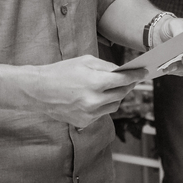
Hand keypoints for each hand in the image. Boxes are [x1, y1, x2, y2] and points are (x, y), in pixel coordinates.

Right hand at [25, 55, 147, 127]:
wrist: (38, 91)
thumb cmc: (61, 72)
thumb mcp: (85, 61)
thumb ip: (106, 67)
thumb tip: (122, 71)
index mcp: (94, 82)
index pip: (123, 79)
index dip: (136, 75)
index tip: (144, 72)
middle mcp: (93, 100)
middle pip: (122, 94)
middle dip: (129, 85)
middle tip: (132, 79)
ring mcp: (89, 113)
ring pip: (114, 106)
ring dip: (117, 96)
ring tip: (113, 88)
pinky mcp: (84, 122)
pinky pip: (102, 113)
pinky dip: (104, 105)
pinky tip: (97, 97)